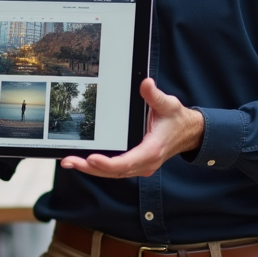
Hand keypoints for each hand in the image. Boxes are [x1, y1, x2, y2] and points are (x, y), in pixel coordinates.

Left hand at [59, 78, 202, 177]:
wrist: (189, 133)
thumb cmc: (177, 119)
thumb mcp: (169, 104)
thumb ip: (155, 96)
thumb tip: (146, 83)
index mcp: (152, 150)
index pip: (126, 162)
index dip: (108, 163)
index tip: (91, 158)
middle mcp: (145, 163)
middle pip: (114, 171)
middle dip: (90, 168)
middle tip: (69, 161)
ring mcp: (141, 166)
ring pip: (113, 173)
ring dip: (91, 169)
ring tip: (69, 162)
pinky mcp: (136, 164)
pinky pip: (116, 170)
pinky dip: (100, 168)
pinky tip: (84, 162)